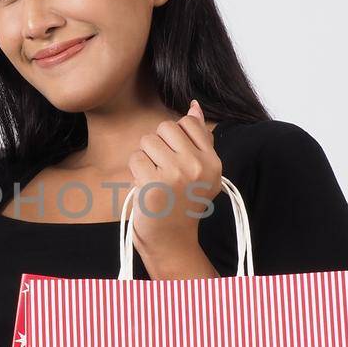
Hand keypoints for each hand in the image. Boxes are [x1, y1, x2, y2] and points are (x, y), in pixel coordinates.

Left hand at [127, 99, 221, 264]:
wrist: (171, 240)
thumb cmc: (182, 203)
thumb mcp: (201, 172)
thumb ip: (199, 139)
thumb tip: (194, 106)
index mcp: (213, 162)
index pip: (187, 123)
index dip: (174, 137)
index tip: (176, 158)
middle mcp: (198, 166)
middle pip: (165, 128)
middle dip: (157, 145)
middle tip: (162, 170)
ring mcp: (176, 175)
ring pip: (147, 141)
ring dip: (145, 159)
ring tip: (154, 179)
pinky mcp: (153, 184)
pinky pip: (135, 158)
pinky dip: (135, 172)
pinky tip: (145, 187)